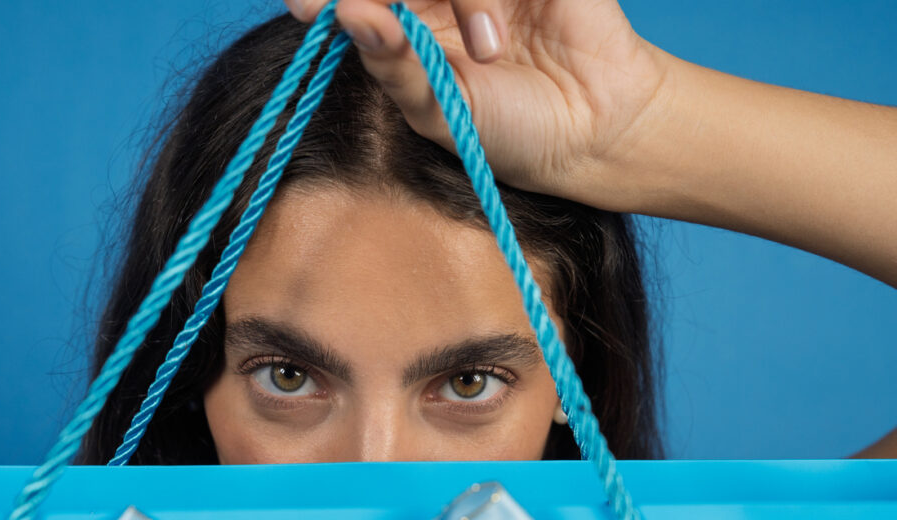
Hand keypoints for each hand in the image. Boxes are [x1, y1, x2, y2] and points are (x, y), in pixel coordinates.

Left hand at [286, 0, 671, 209]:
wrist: (593, 127)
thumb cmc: (510, 130)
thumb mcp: (439, 110)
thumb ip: (393, 64)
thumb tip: (346, 13)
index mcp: (400, 29)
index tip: (304, 4)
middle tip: (379, 10)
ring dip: (457, 2)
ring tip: (488, 53)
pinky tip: (496, 36)